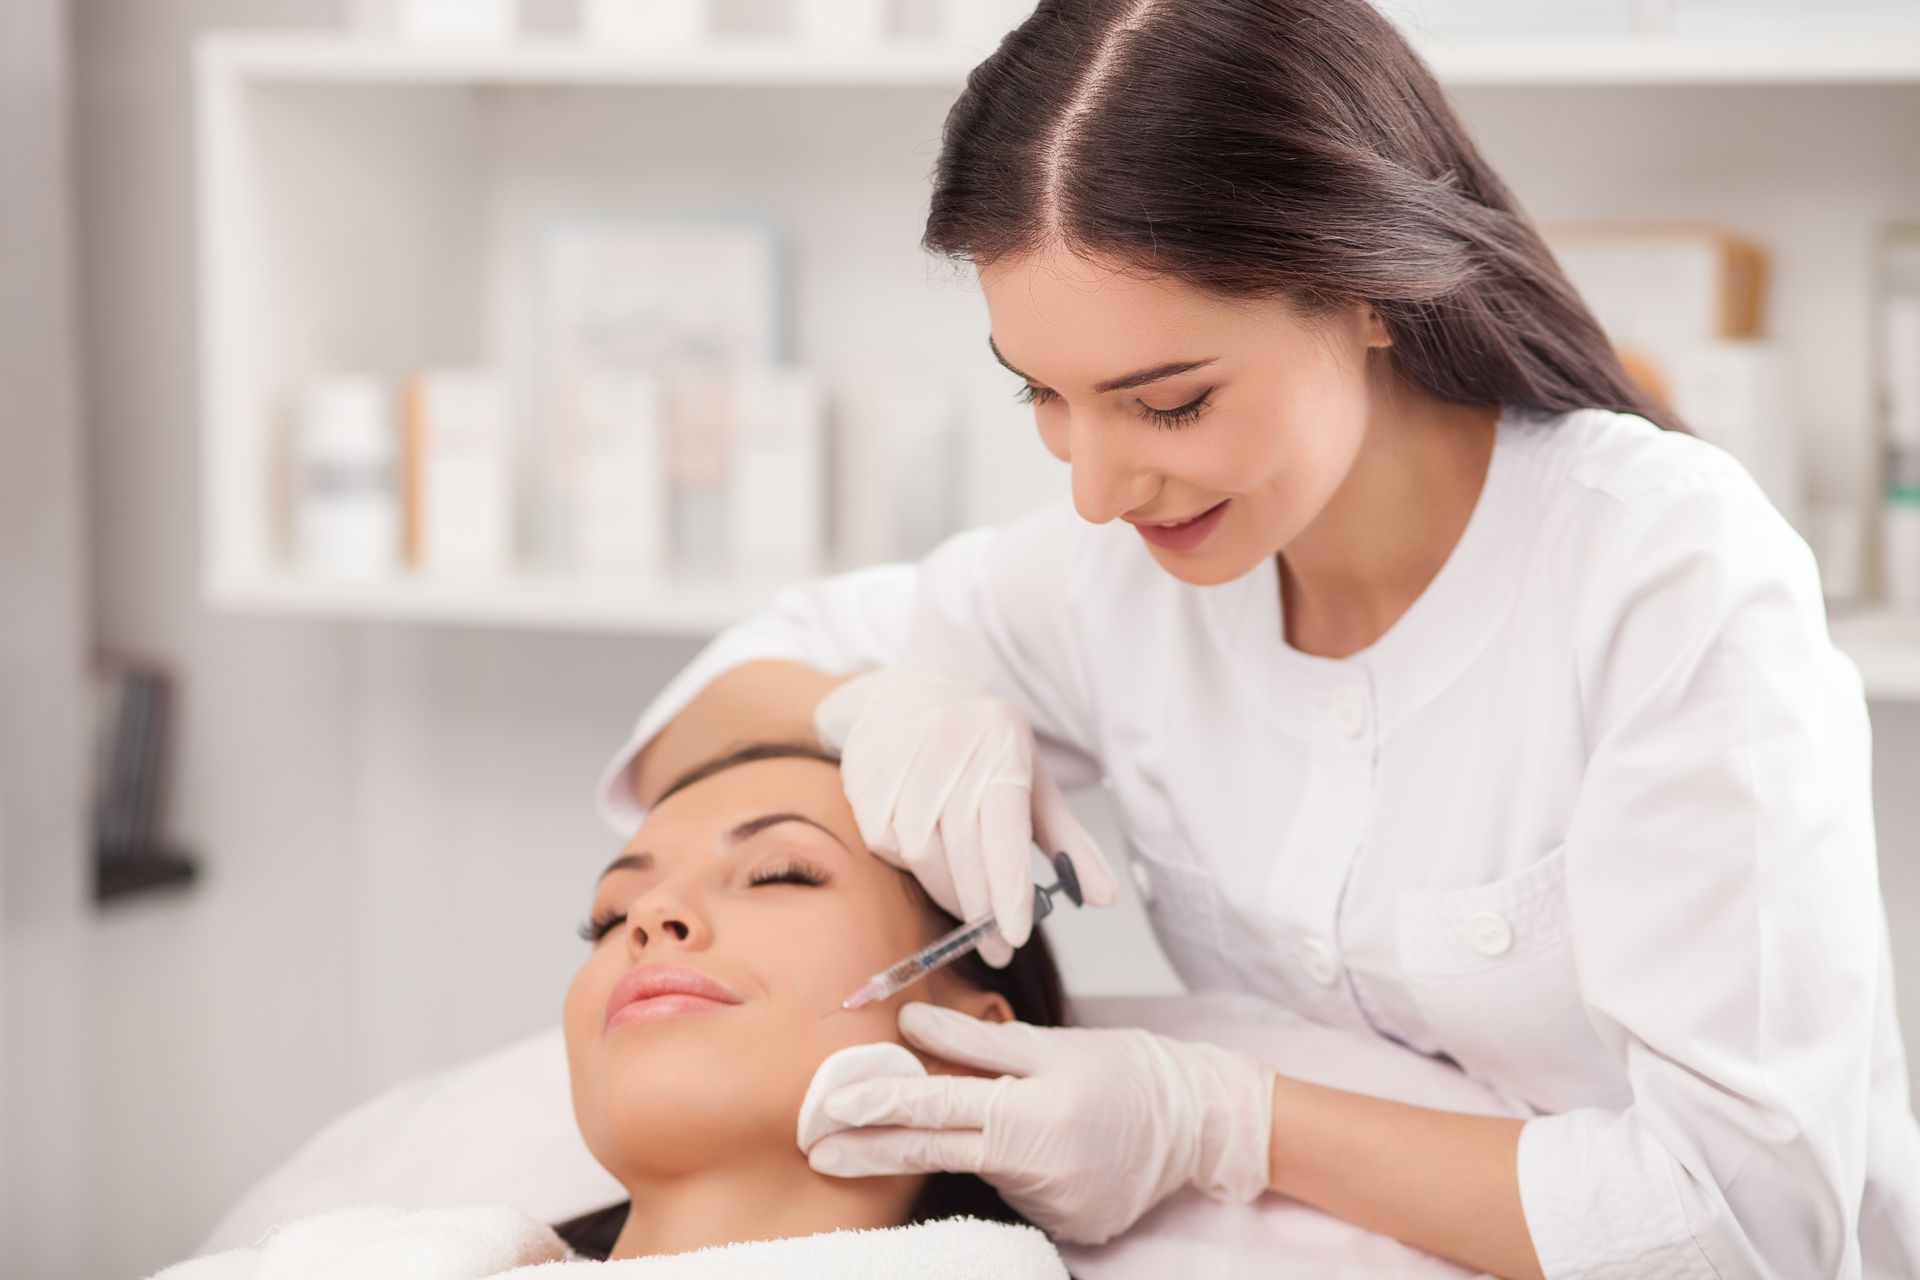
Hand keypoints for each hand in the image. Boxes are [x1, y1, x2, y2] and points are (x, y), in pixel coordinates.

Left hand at [801, 1003, 1276, 1244]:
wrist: (1199, 1122)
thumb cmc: (1128, 1070)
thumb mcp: (1054, 1044)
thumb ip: (979, 1042)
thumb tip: (913, 1024)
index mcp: (1031, 1115)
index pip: (936, 1109)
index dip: (879, 1107)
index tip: (831, 1107)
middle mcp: (1035, 1170)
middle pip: (934, 1153)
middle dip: (870, 1150)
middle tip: (818, 1148)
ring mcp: (1048, 1207)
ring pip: (980, 1168)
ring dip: (968, 1146)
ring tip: (1024, 1116)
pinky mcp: (1064, 1227)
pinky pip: (1016, 1190)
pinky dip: (1015, 1166)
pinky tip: (1052, 1147)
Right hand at [813, 666, 1116, 963]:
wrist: (906, 694)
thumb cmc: (982, 747)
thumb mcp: (1032, 777)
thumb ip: (1067, 840)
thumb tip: (1106, 896)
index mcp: (1001, 743)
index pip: (1004, 827)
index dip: (1009, 886)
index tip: (1016, 935)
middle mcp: (949, 746)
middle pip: (962, 848)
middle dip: (981, 908)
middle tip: (998, 947)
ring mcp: (901, 759)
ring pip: (921, 853)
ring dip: (947, 891)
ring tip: (968, 905)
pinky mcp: (864, 776)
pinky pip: (886, 843)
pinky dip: (911, 865)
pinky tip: (928, 857)